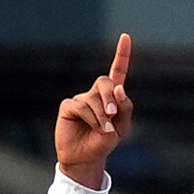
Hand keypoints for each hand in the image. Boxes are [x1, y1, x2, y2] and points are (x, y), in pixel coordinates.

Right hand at [55, 33, 133, 188]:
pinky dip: (92, 118)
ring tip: (104, 130)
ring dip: (102, 115)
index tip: (125, 36)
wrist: (87, 157)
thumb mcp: (122, 127)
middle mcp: (95, 94)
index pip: (117, 72)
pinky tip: (95, 128)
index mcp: (111, 96)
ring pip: (94, 98)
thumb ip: (124, 107)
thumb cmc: (105, 141)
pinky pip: (82, 107)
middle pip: (105, 81)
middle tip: (113, 114)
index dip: (122, 55)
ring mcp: (80, 99)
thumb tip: (118, 87)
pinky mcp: (68, 106)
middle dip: (111, 97)